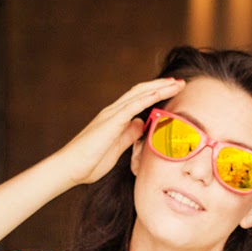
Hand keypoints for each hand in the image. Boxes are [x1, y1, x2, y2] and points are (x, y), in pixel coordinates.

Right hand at [51, 78, 183, 185]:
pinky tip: (160, 92)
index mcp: (115, 118)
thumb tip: (142, 124)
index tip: (173, 90)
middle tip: (180, 81)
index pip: (139, 99)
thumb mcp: (117, 147)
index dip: (156, 93)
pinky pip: (132, 106)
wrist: (71, 168)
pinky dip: (147, 97)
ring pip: (139, 94)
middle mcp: (113, 112)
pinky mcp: (110, 122)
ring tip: (177, 83)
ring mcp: (111, 115)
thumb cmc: (90, 162)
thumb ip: (129, 135)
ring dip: (160, 87)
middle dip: (162, 86)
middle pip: (141, 92)